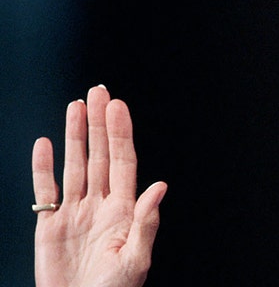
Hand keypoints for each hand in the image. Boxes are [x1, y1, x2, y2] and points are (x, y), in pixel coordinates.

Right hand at [32, 85, 166, 286]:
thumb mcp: (136, 260)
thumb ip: (146, 222)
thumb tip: (160, 187)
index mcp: (124, 210)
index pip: (123, 162)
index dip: (120, 134)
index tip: (118, 106)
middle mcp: (101, 205)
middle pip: (99, 155)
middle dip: (99, 124)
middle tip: (98, 92)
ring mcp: (75, 213)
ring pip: (75, 165)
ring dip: (74, 136)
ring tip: (76, 106)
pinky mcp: (50, 225)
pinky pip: (45, 191)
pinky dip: (44, 168)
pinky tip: (46, 144)